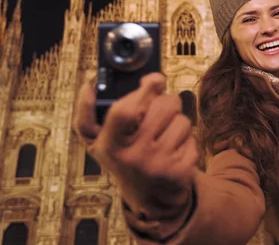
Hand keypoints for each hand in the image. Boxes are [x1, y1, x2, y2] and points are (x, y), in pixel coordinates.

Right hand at [74, 72, 198, 214]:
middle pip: (164, 107)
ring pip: (182, 120)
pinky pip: (192, 138)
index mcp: (111, 145)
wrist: (148, 198)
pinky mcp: (181, 171)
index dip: (142, 90)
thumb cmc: (122, 160)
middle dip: (166, 101)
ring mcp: (159, 165)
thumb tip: (88, 87)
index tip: (151, 80)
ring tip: (164, 134)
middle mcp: (135, 156)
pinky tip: (174, 149)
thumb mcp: (97, 143)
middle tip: (160, 109)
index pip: (125, 110)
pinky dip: (186, 140)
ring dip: (177, 122)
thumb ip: (86, 115)